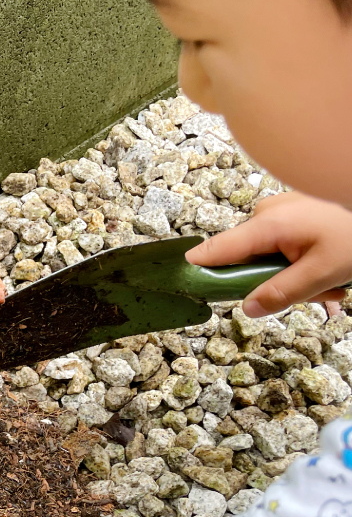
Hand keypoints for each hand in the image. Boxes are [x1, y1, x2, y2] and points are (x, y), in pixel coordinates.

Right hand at [185, 191, 351, 315]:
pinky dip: (305, 259)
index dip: (197, 271)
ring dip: (296, 274)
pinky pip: (285, 243)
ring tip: (332, 283)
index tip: (184, 288)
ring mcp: (281, 208)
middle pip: (248, 260)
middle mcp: (266, 212)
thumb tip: (247, 308)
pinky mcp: (294, 209)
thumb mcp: (323, 273)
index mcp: (267, 224)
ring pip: (270, 255)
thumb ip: (282, 292)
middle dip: (277, 282)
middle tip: (316, 294)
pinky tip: (330, 264)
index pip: (214, 250)